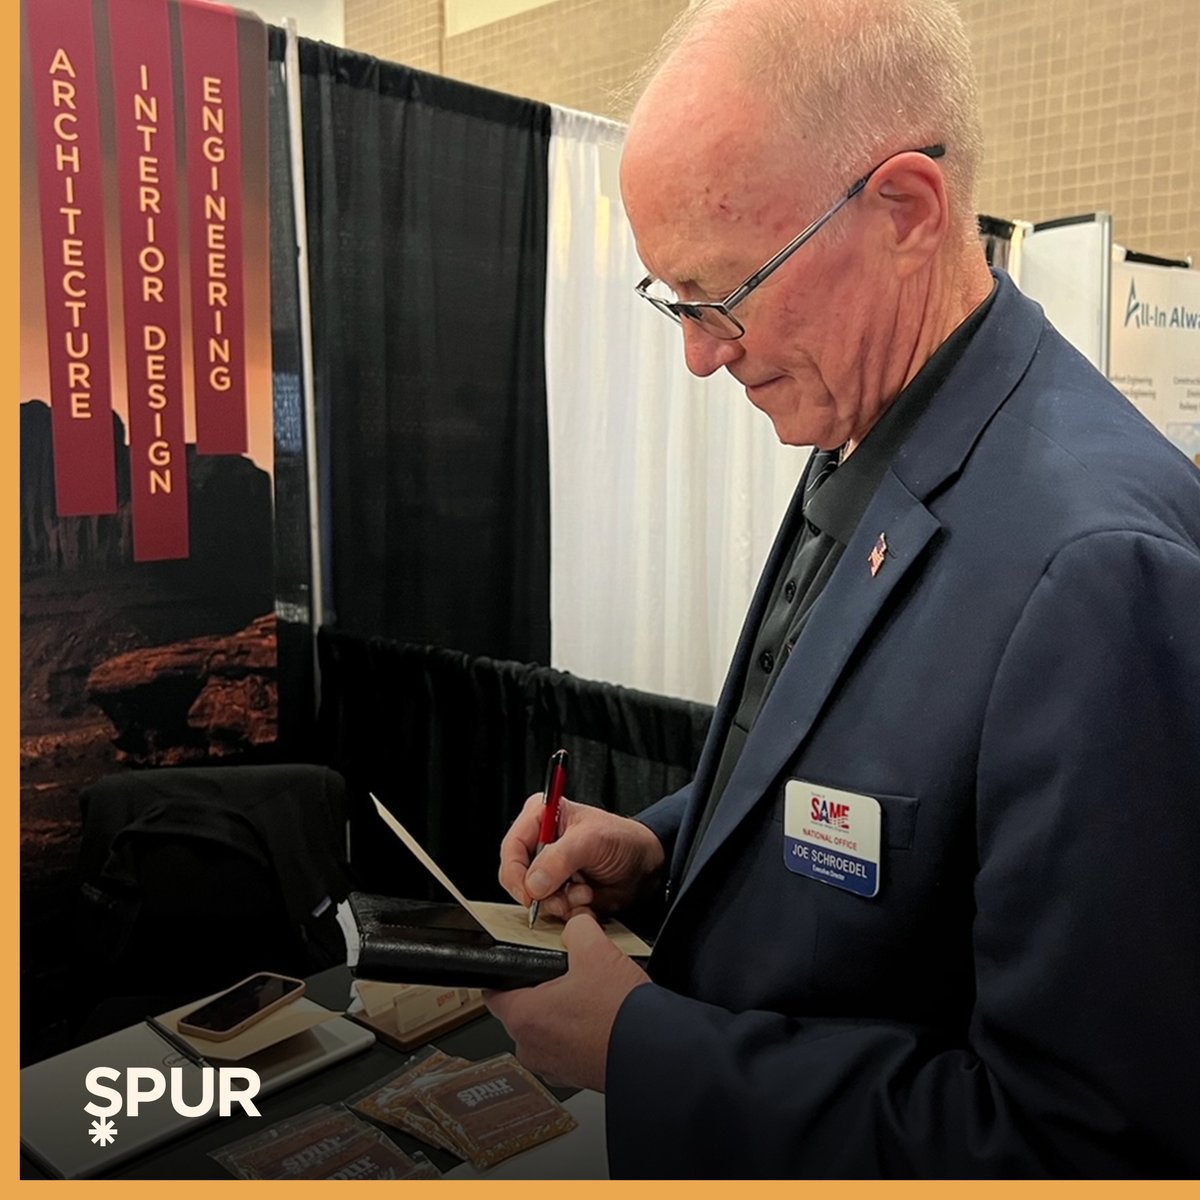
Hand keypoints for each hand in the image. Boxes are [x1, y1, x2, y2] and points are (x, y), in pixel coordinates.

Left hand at [484, 913, 649, 1090]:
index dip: (502, 973)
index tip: (510, 965)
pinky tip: (599, 1018)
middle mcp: (531, 1048)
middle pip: (521, 1010)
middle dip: (539, 991)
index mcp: (524, 1018)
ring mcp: (553, 1067)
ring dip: (559, 1014)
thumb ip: (577, 928)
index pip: (493, 993)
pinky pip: (565, 1047)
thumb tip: (575, 924)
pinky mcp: (575, 1076)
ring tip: (587, 996)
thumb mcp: (597, 951)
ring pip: (544, 1031)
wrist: (656, 1053)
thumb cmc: (621, 1015)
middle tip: (564, 975)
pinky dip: (576, 1034)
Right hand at [499, 793, 664, 920]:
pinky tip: (587, 899)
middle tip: (567, 893)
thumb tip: (533, 884)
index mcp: (540, 816)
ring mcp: (549, 868)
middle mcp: (540, 842)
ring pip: (534, 898)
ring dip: (561, 902)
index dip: (516, 874)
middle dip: (544, 892)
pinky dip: (569, 910)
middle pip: (518, 877)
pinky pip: (550, 909)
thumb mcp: (592, 841)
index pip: (511, 848)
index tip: (531, 894)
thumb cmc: (623, 840)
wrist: (646, 867)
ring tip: (585, 891)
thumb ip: (560, 859)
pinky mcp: (559, 890)